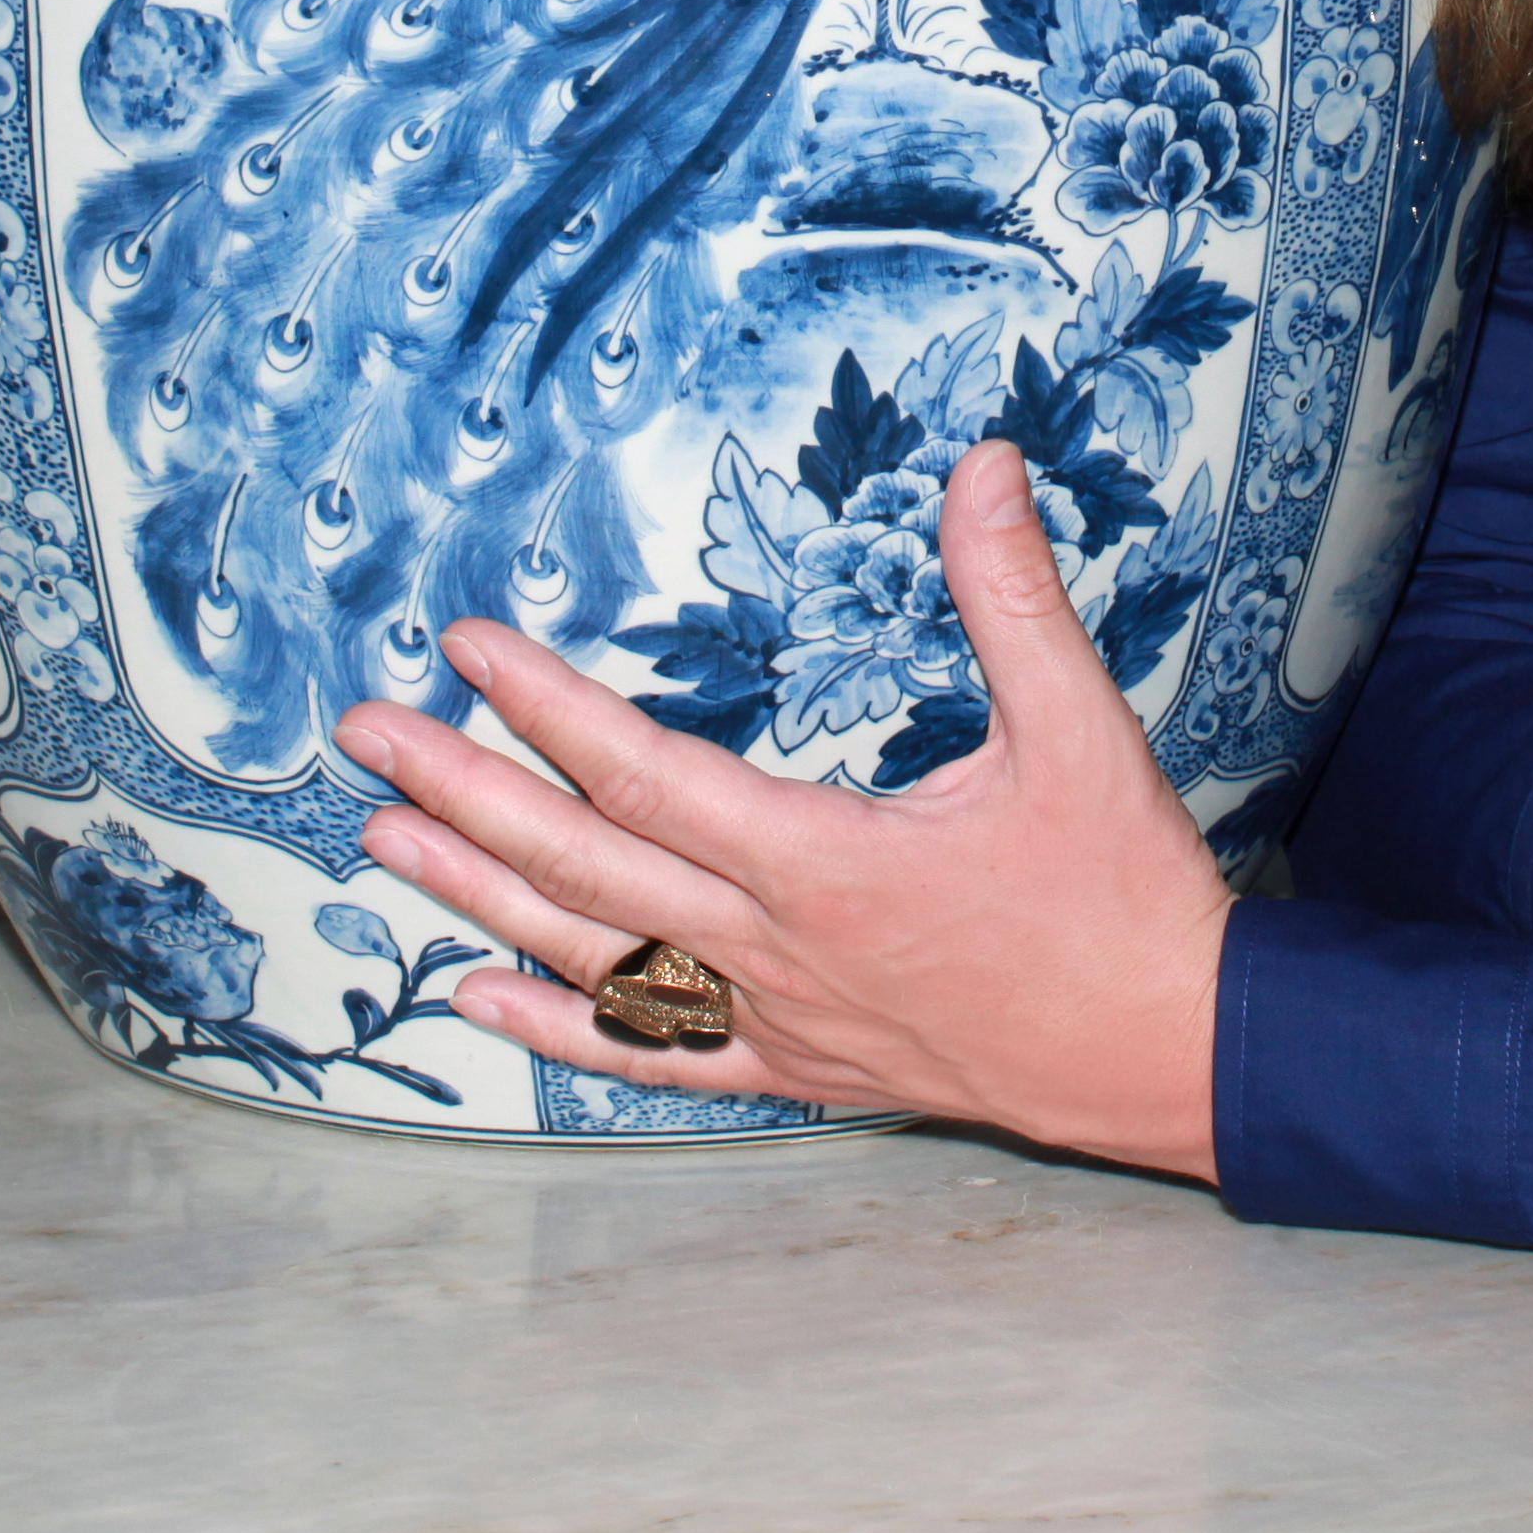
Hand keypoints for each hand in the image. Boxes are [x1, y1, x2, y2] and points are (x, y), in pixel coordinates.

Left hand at [335, 439, 1231, 1170]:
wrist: (1166, 1050)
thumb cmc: (1121, 891)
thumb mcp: (1078, 723)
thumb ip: (1013, 593)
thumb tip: (982, 465)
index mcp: (826, 860)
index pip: (648, 773)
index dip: (548, 708)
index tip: (470, 649)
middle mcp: (775, 948)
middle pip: (584, 868)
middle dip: (463, 795)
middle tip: (365, 734)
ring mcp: (778, 1018)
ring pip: (593, 961)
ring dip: (478, 899)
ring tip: (384, 841)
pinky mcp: (801, 1067)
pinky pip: (654, 1054)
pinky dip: (558, 1030)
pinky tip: (477, 999)